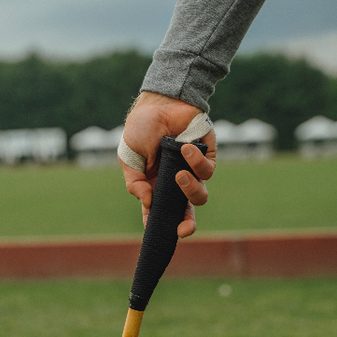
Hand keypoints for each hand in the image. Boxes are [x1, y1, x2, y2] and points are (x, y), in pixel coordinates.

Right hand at [118, 91, 216, 237]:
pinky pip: (207, 170)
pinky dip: (196, 162)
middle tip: (183, 229)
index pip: (160, 214)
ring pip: (200, 195)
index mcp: (156, 187)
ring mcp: (192, 171)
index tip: (159, 234)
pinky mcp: (207, 156)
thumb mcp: (129, 159)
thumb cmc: (142, 128)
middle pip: (186, 213)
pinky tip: (184, 147)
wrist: (159, 101)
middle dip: (186, 225)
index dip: (160, 227)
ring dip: (190, 189)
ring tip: (179, 174)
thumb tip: (148, 202)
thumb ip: (135, 183)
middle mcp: (176, 184)